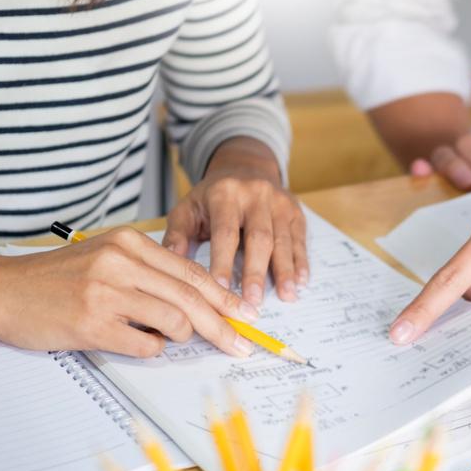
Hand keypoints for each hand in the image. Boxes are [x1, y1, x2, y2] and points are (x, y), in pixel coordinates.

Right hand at [0, 228, 259, 357]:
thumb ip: (148, 273)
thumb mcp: (106, 257)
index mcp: (129, 243)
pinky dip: (152, 349)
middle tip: (241, 345)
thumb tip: (198, 304)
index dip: (225, 297)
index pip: (192, 272)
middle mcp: (121, 262)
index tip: (245, 315)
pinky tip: (137, 342)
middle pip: (192, 297)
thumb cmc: (55, 278)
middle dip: (223, 326)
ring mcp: (106, 292)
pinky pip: (145, 345)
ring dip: (181, 338)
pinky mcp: (92, 324)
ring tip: (168, 338)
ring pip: (175, 321)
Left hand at [163, 137, 306, 306]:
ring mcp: (279, 202)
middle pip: (259, 238)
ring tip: (286, 296)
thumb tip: (170, 263)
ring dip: (285, 270)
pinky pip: (300, 239)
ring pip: (283, 240)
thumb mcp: (188, 207)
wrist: (245, 167)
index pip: (225, 232)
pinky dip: (300, 262)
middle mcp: (255, 194)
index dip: (223, 262)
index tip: (221, 290)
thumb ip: (178, 234)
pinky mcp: (295, 212)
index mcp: (224, 194)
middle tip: (253, 302)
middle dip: (256, 272)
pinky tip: (300, 282)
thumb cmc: (212, 197)